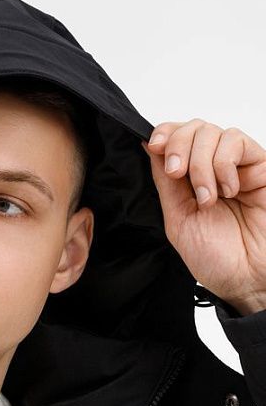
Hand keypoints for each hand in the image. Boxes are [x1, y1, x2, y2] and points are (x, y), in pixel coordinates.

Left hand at [142, 120, 265, 314]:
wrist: (245, 278)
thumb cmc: (215, 258)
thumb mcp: (178, 219)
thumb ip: (165, 183)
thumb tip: (150, 147)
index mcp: (189, 181)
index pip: (175, 137)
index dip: (164, 133)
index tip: (153, 146)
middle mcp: (212, 168)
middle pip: (192, 128)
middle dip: (178, 146)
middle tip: (177, 173)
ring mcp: (236, 165)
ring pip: (212, 132)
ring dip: (201, 164)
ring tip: (208, 198)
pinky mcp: (259, 165)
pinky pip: (236, 141)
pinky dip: (224, 164)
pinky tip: (228, 190)